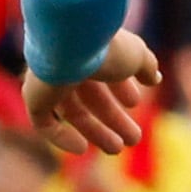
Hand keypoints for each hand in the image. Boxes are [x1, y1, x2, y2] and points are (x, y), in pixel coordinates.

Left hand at [24, 29, 160, 156]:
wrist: (72, 42)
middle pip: (91, 98)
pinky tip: (81, 149)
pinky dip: (62, 138)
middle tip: (133, 138)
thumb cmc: (107, 46)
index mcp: (91, 49)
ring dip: (95, 131)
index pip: (105, 72)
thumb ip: (146, 67)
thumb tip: (155, 79)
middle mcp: (68, 64)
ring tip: (117, 149)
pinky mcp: (35, 99)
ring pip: (73, 113)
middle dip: (113, 118)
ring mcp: (49, 82)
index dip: (121, 88)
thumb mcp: (136, 55)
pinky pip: (46, 124)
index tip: (135, 103)